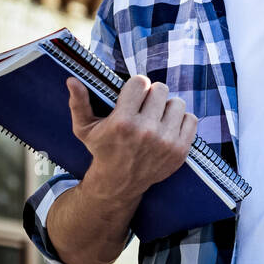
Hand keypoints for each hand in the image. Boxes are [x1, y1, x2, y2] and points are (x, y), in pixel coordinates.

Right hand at [66, 75, 198, 198]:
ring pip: (177, 103)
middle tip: (144, 107)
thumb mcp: (84, 128)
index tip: (133, 95)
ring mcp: (166, 142)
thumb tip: (72, 80)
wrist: (119, 183)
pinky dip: (181, 121)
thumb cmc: (102, 150)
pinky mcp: (180, 150)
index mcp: (123, 122)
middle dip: (152, 95)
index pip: (140, 82)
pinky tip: (168, 127)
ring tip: (156, 117)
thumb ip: (78, 103)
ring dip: (167, 107)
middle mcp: (146, 131)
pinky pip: (191, 119)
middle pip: (161, 89)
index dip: (136, 86)